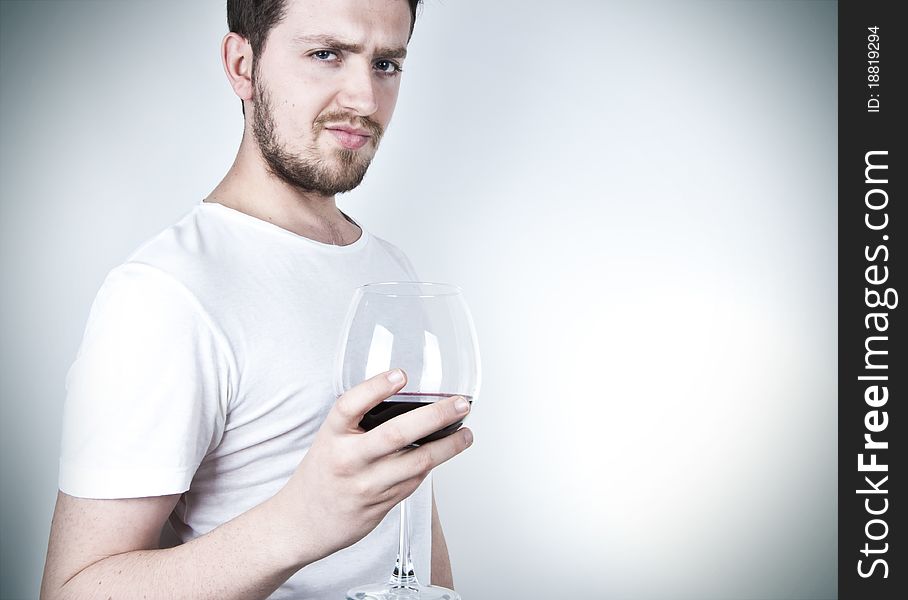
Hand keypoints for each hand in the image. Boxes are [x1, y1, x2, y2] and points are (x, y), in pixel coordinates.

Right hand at [272, 369, 472, 562]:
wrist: (302, 524)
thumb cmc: (322, 473)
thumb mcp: (330, 439)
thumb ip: (359, 422)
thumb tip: (406, 399)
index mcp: (331, 436)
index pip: (350, 406)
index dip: (375, 388)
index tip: (401, 374)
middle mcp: (348, 460)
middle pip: (396, 434)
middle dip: (435, 417)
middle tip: (460, 404)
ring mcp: (366, 485)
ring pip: (416, 463)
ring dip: (447, 447)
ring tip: (466, 433)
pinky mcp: (380, 505)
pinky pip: (414, 482)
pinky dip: (431, 465)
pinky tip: (443, 454)